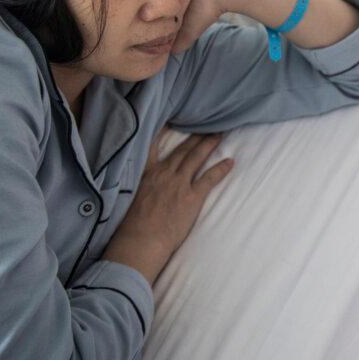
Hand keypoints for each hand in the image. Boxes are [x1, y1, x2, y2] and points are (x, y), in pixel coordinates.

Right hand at [103, 129, 233, 283]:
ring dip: (209, 145)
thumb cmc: (131, 226)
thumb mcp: (127, 198)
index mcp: (146, 174)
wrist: (140, 241)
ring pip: (196, 158)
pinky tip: (230, 162)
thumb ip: (137, 185)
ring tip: (219, 134)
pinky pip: (209, 179)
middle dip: (195, 136)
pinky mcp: (192, 197)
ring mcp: (179, 184)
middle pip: (183, 150)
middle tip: (207, 123)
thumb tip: (141, 182)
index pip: (153, 146)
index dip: (163, 130)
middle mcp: (164, 174)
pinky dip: (221, 169)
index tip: (172, 117)